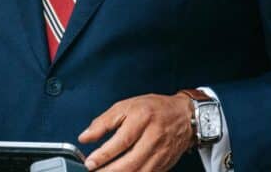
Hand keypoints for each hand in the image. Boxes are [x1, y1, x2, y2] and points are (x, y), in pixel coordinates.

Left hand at [79, 93, 195, 170]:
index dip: (104, 155)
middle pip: (130, 163)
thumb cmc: (154, 109)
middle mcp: (153, 137)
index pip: (122, 141)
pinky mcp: (164, 165)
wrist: (184, 117)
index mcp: (143, 119)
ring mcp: (160, 154)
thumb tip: (85, 137)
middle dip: (109, 171)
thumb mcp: (126, 106)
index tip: (90, 162)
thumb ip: (104, 121)